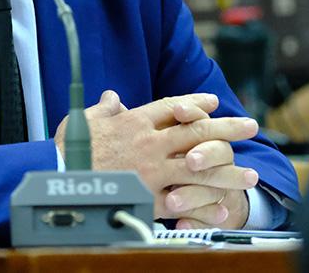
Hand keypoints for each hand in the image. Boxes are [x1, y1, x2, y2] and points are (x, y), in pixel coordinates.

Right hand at [55, 91, 259, 221]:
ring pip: (199, 167)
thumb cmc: (68, 148)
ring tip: (250, 175)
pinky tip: (222, 210)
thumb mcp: (85, 119)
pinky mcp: (148, 196)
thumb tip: (113, 97)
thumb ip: (105, 109)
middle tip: (250, 126)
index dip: (196, 103)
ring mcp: (152, 170)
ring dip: (228, 171)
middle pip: (197, 132)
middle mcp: (150, 142)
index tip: (214, 102)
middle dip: (227, 129)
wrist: (58, 176)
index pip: (173, 107)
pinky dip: (204, 206)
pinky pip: (183, 201)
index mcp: (135, 121)